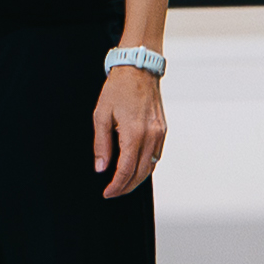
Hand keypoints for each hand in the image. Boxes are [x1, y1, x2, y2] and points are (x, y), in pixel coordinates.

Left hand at [93, 63, 164, 197]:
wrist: (138, 71)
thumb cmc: (118, 89)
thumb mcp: (101, 115)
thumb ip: (101, 144)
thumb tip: (101, 167)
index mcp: (134, 134)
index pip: (126, 170)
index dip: (117, 185)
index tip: (107, 192)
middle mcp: (151, 137)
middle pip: (140, 173)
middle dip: (126, 187)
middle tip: (113, 192)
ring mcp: (160, 134)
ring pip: (150, 167)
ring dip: (137, 178)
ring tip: (122, 183)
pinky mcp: (163, 130)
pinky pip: (156, 156)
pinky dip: (146, 166)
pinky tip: (135, 167)